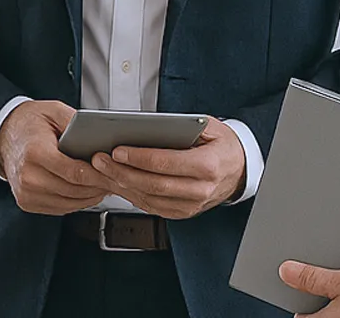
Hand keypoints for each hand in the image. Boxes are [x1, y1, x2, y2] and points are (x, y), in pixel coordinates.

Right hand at [0, 100, 111, 214]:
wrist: (3, 136)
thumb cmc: (29, 123)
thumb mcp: (53, 110)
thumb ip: (76, 122)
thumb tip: (98, 135)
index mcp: (34, 152)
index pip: (74, 173)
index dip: (97, 175)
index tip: (112, 172)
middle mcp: (27, 176)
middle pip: (74, 190)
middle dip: (98, 187)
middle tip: (114, 180)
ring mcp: (26, 193)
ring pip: (70, 203)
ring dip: (90, 197)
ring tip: (103, 185)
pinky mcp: (27, 202)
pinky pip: (60, 208)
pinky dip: (76, 202)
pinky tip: (86, 191)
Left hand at [87, 116, 246, 218]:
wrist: (240, 169)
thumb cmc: (221, 144)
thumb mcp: (208, 126)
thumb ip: (180, 126)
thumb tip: (144, 126)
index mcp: (208, 166)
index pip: (166, 164)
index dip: (138, 158)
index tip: (116, 150)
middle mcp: (201, 190)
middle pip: (153, 184)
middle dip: (122, 172)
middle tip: (99, 161)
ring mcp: (192, 205)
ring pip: (149, 198)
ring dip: (121, 185)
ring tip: (101, 170)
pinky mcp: (182, 213)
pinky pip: (152, 206)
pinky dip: (131, 195)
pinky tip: (117, 182)